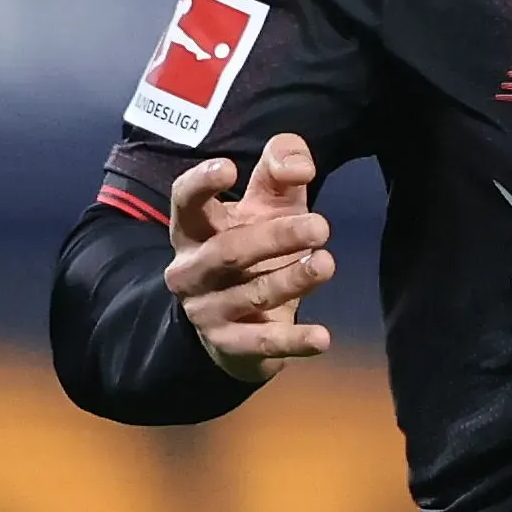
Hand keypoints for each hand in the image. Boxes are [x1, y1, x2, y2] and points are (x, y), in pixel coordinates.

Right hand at [165, 130, 334, 380]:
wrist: (238, 319)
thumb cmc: (254, 243)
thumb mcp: (268, 201)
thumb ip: (280, 169)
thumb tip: (299, 166)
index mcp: (192, 229)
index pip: (185, 201)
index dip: (201, 184)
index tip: (231, 168)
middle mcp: (191, 270)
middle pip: (228, 251)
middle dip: (276, 237)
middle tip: (322, 226)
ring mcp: (206, 310)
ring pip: (249, 294)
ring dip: (292, 279)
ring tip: (326, 264)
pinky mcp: (229, 345)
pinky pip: (261, 343)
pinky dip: (293, 342)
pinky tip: (322, 337)